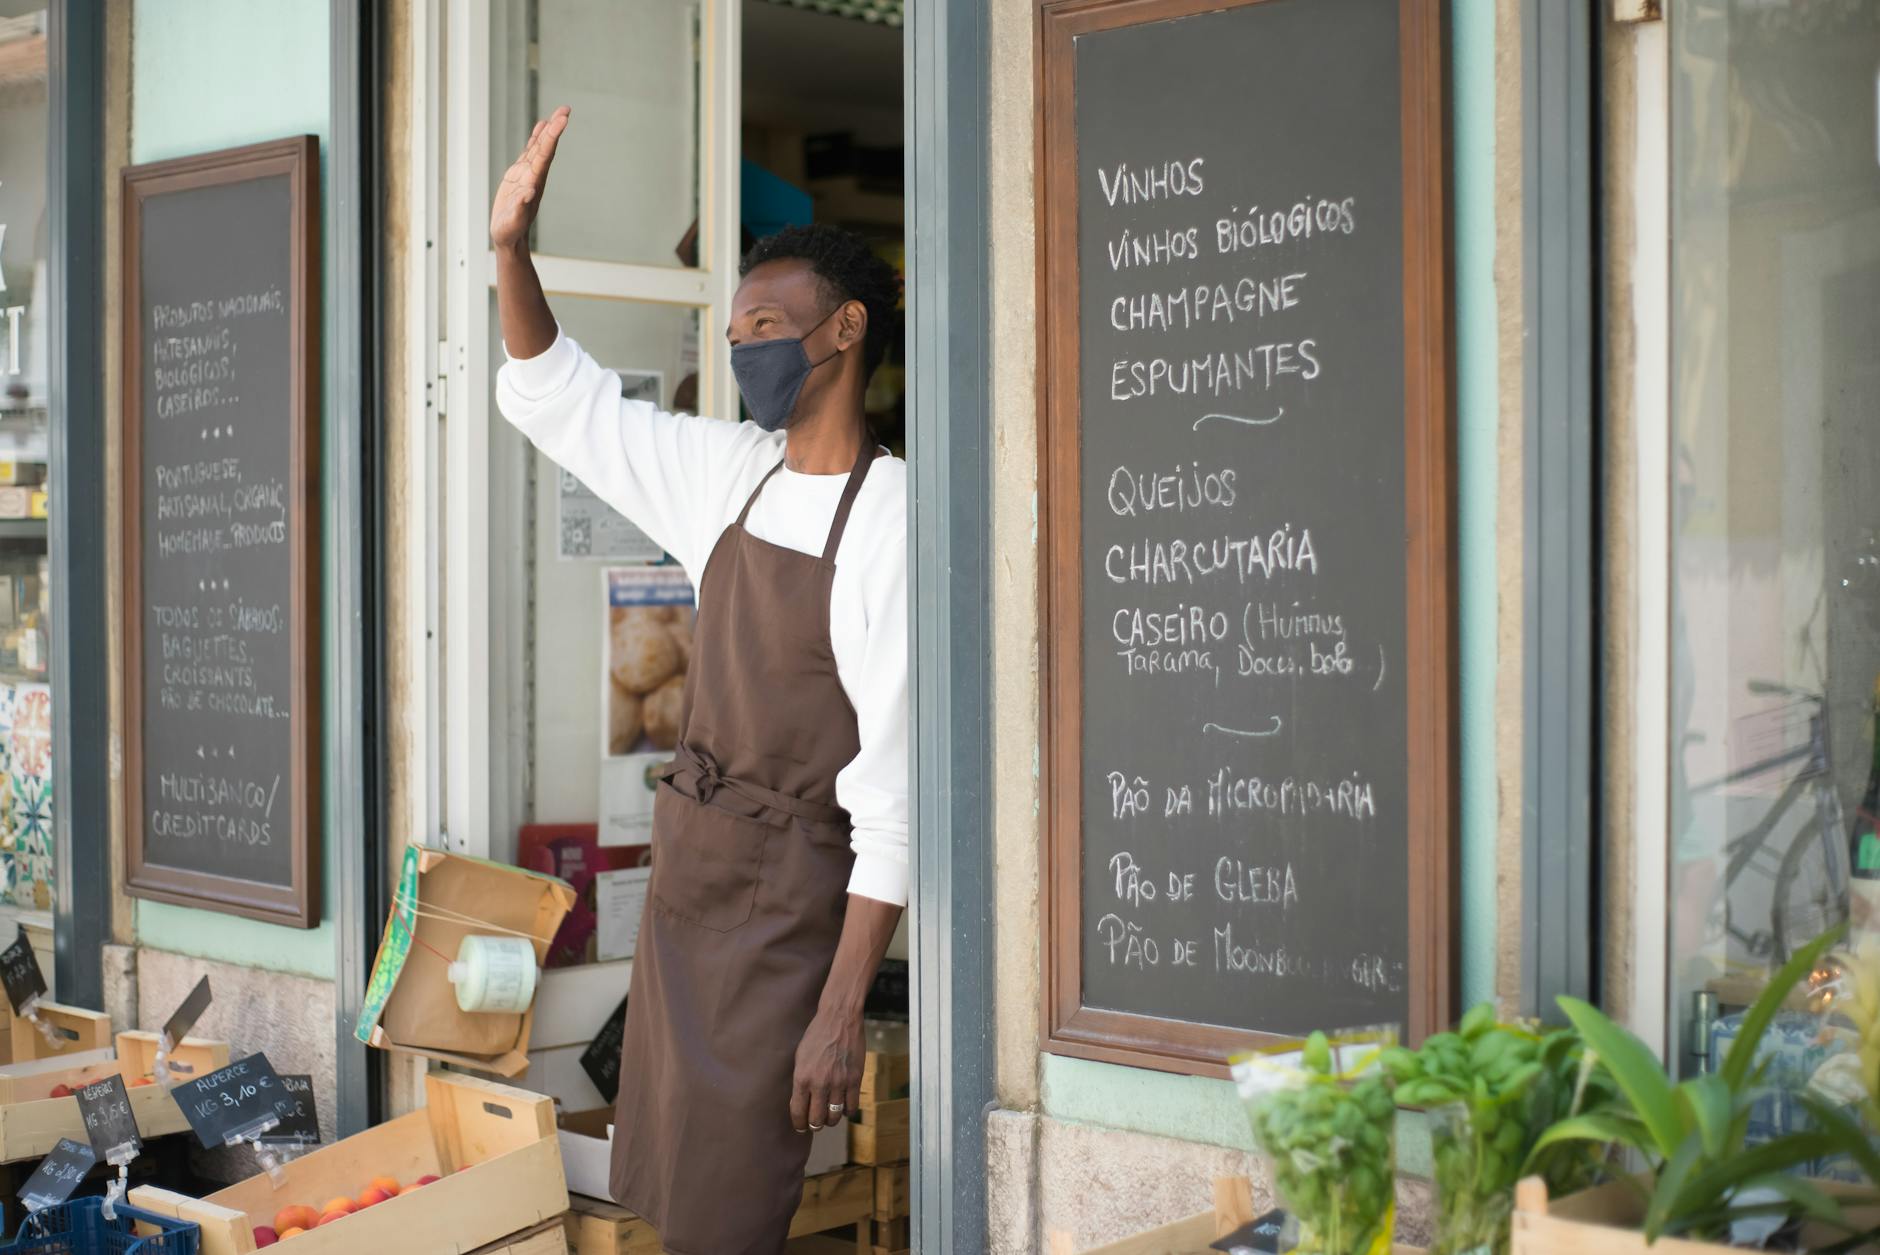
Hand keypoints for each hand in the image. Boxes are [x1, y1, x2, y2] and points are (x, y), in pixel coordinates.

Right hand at [490, 106, 569, 253]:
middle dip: (555, 128)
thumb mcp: (513, 221)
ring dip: (548, 130)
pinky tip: (541, 127)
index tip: (562, 120)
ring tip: (558, 113)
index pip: (545, 155)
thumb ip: (520, 207)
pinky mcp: (519, 175)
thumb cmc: (510, 231)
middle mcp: (534, 175)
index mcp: (533, 182)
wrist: (509, 237)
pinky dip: (536, 139)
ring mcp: (527, 174)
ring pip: (539, 147)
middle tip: (565, 109)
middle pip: (546, 147)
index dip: (552, 136)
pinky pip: (530, 152)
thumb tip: (530, 190)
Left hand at [790, 1007, 862, 1133]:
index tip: (801, 1127)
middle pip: (817, 1120)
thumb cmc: (817, 1035)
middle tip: (815, 1123)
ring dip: (830, 1120)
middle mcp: (820, 1083)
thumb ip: (800, 1080)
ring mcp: (839, 1082)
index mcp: (802, 1078)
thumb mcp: (800, 1057)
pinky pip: (852, 1106)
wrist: (839, 1018)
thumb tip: (801, 1101)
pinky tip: (844, 1108)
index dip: (799, 1124)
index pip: (799, 1112)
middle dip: (815, 1125)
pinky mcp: (855, 1079)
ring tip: (829, 1117)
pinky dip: (847, 1112)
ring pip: (834, 1117)